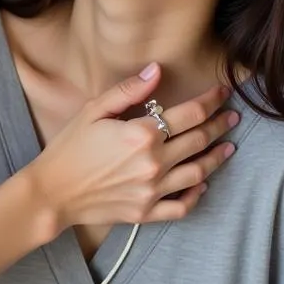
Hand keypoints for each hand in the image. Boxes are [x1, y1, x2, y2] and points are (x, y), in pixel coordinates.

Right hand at [24, 63, 238, 233]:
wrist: (52, 192)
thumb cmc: (69, 148)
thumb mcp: (94, 110)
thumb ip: (128, 90)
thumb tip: (157, 70)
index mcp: (142, 134)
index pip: (190, 114)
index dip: (210, 101)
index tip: (222, 93)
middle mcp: (153, 163)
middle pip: (199, 140)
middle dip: (219, 126)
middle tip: (232, 118)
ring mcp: (152, 190)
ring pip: (198, 173)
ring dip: (217, 158)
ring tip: (228, 148)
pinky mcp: (146, 212)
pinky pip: (182, 206)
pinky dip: (197, 195)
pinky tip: (202, 185)